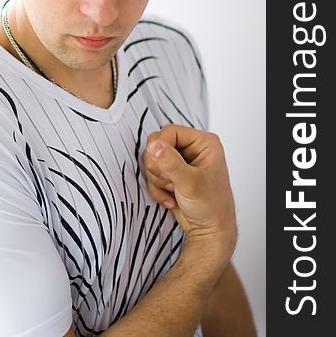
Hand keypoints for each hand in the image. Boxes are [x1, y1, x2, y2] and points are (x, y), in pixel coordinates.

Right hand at [142, 124, 236, 254]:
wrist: (209, 232)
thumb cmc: (211, 208)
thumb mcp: (190, 183)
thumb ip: (171, 162)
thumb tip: (154, 146)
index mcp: (203, 143)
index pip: (169, 131)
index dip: (161, 147)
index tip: (162, 166)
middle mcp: (192, 148)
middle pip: (157, 143)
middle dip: (157, 166)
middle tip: (170, 181)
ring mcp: (181, 161)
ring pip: (152, 159)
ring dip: (156, 179)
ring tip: (173, 190)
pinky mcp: (172, 173)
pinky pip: (151, 173)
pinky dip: (156, 188)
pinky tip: (170, 197)